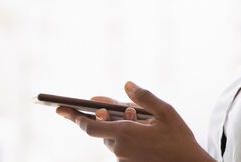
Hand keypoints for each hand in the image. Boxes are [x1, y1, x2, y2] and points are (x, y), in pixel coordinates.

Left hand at [57, 81, 214, 161]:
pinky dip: (125, 135)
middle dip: (101, 116)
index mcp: (125, 133)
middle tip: (97, 105)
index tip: (61, 109)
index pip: (91, 125)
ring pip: (112, 138)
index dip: (76, 117)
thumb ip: (144, 97)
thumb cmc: (178, 139)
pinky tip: (140, 128)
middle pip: (101, 129)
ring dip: (117, 126)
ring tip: (133, 115)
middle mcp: (120, 148)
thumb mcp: (166, 112)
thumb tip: (126, 85)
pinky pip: (121, 146)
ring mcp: (124, 158)